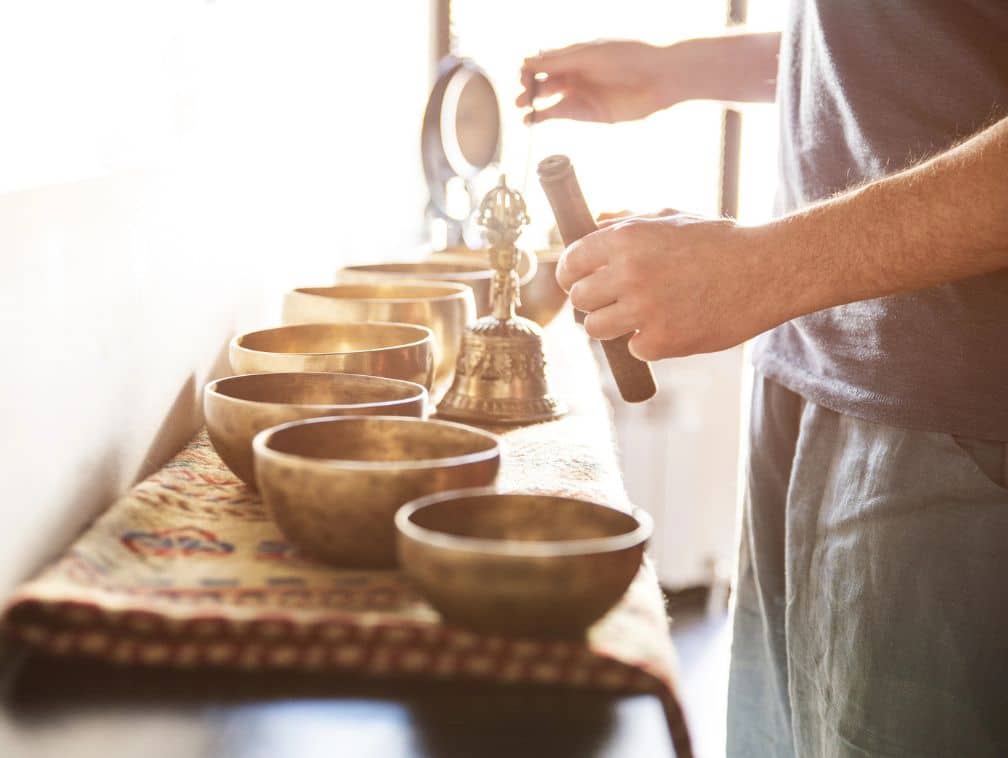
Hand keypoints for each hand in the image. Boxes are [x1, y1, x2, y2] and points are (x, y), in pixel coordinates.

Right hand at [517, 41, 685, 123]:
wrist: (658, 79)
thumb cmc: (628, 58)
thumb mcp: (590, 55)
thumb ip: (558, 61)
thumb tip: (526, 62)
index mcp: (575, 53)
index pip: (543, 60)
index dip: (530, 67)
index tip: (524, 74)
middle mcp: (575, 73)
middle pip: (542, 79)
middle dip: (528, 86)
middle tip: (520, 94)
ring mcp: (580, 93)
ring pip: (547, 98)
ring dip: (531, 102)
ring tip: (520, 107)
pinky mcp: (588, 112)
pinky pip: (559, 114)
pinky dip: (542, 117)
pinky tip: (529, 120)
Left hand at [555, 214, 790, 359]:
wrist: (766, 271)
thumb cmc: (718, 242)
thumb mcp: (670, 218)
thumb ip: (625, 222)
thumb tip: (591, 223)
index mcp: (626, 238)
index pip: (569, 263)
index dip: (571, 274)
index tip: (578, 281)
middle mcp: (630, 273)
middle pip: (578, 299)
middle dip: (591, 300)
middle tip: (612, 300)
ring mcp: (644, 310)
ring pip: (595, 328)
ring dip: (611, 324)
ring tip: (636, 315)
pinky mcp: (662, 341)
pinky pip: (633, 347)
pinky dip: (647, 341)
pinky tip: (670, 325)